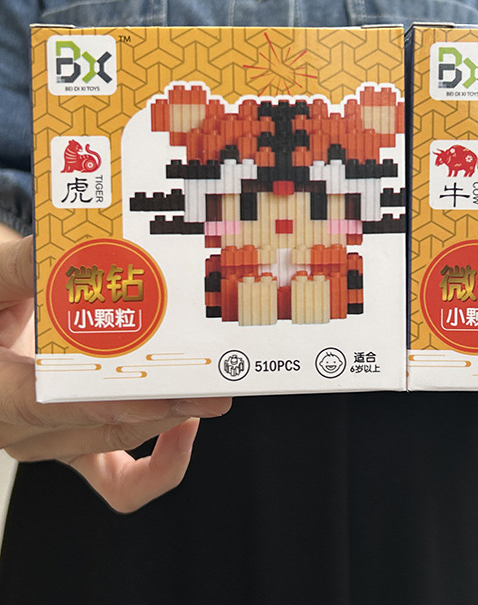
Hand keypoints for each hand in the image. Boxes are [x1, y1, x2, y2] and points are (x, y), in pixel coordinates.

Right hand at [0, 235, 230, 511]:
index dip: (103, 403)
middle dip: (160, 404)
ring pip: (118, 443)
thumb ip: (23, 266)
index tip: (157, 395)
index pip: (44, 403)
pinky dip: (159, 467)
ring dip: (169, 419)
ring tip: (210, 389)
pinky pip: (119, 481)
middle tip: (209, 383)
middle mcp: (19, 426)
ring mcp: (51, 440)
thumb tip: (78, 245)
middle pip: (97, 425)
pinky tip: (186, 429)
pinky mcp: (75, 445)